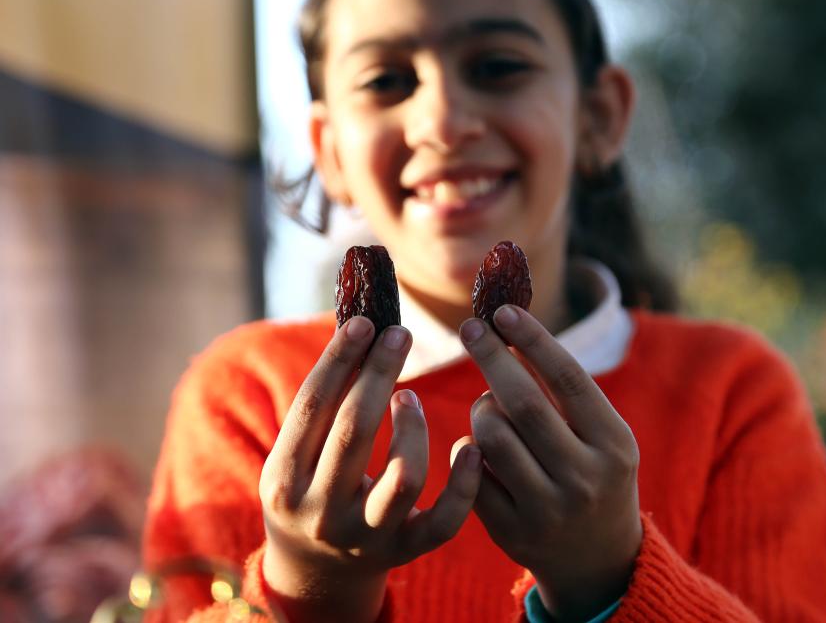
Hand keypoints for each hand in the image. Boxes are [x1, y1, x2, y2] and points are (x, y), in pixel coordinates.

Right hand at [259, 317, 482, 622]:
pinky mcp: (405, 552)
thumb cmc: (308, 489)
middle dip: (379, 374)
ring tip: (408, 397)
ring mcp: (366, 537)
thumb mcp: (293, 456)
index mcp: (284, 481)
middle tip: (400, 334)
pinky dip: (464, 484)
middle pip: (354, 432)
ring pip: (404, 477)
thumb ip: (321, 406)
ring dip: (414, 427)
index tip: (365, 322)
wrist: (315, 574)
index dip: (339, 360)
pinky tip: (471, 446)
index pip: (312, 408)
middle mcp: (322, 513)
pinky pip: (444, 521)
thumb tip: (359, 327)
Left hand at [459, 306, 642, 621]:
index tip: (502, 311)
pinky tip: (481, 446)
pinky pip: (473, 473)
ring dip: (480, 408)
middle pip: (523, 404)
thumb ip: (567, 394)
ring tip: (489, 406)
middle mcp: (585, 478)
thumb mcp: (603, 437)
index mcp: (615, 445)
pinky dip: (470, 448)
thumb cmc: (596, 474)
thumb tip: (511, 329)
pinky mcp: (512, 532)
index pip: (569, 379)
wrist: (599, 561)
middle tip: (471, 328)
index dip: (533, 340)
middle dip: (491, 358)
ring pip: (491, 437)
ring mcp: (547, 510)